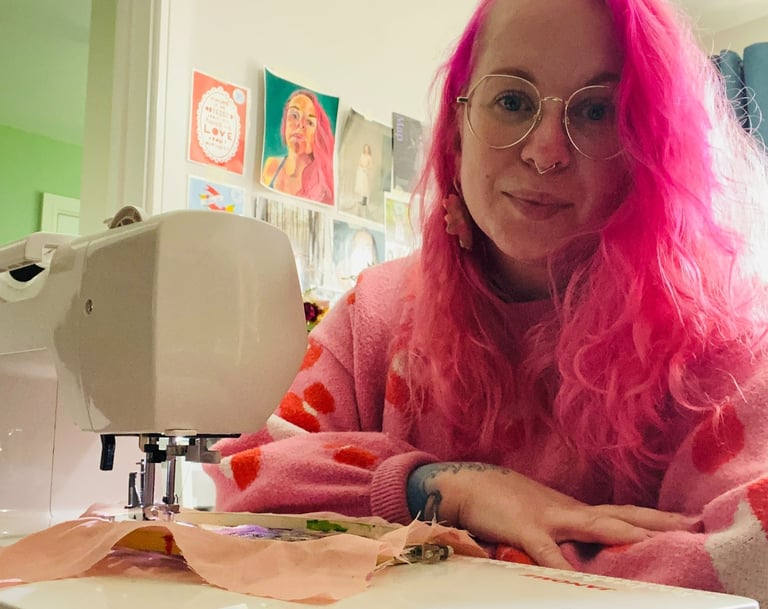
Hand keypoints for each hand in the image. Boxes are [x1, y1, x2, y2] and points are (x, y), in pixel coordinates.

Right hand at [407, 462, 700, 570]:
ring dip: (628, 532)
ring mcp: (548, 517)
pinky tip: (579, 580)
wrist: (464, 483)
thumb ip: (560, 531)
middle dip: (655, 521)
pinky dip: (565, 567)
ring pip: (597, 525)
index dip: (651, 517)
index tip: (685, 520)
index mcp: (570, 509)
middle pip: (620, 515)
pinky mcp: (525, 528)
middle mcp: (567, 511)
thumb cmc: (499, 501)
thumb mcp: (535, 515)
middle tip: (691, 524)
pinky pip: (548, 553)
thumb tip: (582, 548)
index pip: (619, 512)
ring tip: (657, 540)